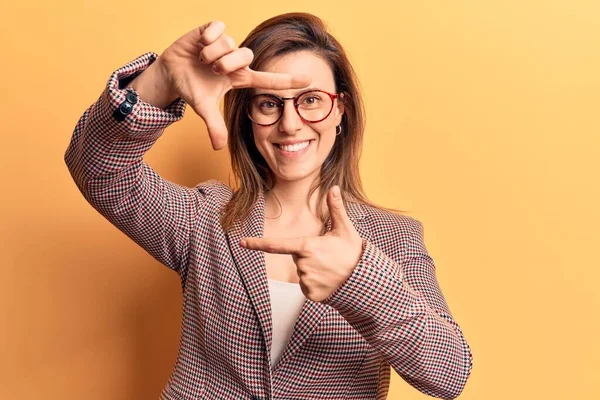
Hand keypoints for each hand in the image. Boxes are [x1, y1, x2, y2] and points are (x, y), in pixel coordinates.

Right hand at [156, 21, 311, 149]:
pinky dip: (206, 39)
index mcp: (240, 77)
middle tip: (213, 70)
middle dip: (226, 64)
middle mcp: (237, 59)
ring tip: (202, 60)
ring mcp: (226, 43)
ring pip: (229, 44)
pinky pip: (217, 29)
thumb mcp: (203, 108)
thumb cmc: (192, 87)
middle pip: (246, 56)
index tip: (309, 80)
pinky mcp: (213, 29)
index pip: (269, 79)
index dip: (288, 80)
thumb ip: (214, 126)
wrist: (171, 71)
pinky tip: (200, 44)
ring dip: (211, 55)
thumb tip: (218, 148)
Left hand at [240, 186, 364, 302]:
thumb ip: (336, 209)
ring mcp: (306, 281)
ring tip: (331, 269)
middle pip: (297, 258)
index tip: (242, 242)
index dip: (258, 243)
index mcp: (307, 247)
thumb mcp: (345, 229)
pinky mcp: (310, 295)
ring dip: (313, 270)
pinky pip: (306, 286)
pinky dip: (315, 283)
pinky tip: (329, 281)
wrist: (364, 281)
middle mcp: (303, 265)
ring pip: (302, 272)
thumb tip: (333, 188)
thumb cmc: (352, 252)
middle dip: (309, 256)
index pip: (277, 245)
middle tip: (329, 257)